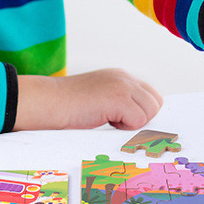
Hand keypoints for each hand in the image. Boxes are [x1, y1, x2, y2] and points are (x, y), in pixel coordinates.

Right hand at [14, 68, 162, 130]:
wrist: (48, 102)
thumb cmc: (68, 107)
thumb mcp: (100, 98)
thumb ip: (120, 102)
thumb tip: (142, 122)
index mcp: (120, 77)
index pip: (151, 95)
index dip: (142, 112)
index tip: (125, 121)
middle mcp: (124, 77)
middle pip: (155, 103)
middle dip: (141, 118)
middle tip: (116, 121)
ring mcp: (122, 86)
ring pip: (150, 112)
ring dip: (132, 123)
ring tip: (108, 119)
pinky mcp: (117, 98)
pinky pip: (138, 120)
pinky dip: (124, 127)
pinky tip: (105, 120)